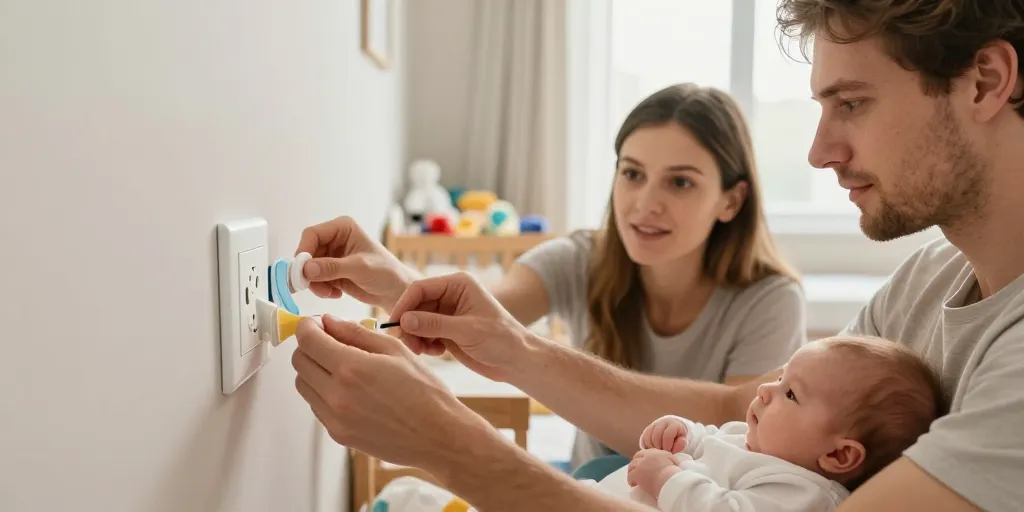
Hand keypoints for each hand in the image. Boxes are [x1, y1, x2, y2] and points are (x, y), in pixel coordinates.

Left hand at [291, 315, 489, 470]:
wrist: (438, 436)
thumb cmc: (425, 392)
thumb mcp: (395, 350)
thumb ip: (356, 333)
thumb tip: (329, 322)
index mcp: (352, 368)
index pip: (307, 340)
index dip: (307, 326)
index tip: (314, 322)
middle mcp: (337, 395)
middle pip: (299, 362)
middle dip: (309, 346)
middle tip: (328, 340)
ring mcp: (335, 419)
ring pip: (304, 385)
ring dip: (314, 370)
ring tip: (340, 366)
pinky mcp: (339, 435)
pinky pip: (316, 407)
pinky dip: (323, 392)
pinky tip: (348, 388)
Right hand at [295, 216, 418, 310]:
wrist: (396, 291)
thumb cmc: (386, 273)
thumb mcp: (359, 268)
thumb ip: (332, 267)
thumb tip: (306, 269)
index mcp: (343, 228)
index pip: (312, 234)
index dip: (303, 251)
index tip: (301, 272)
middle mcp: (335, 239)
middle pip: (307, 252)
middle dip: (309, 272)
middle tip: (316, 288)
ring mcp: (332, 256)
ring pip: (308, 268)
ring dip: (315, 283)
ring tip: (331, 292)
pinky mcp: (331, 271)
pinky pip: (315, 279)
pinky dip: (321, 288)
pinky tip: (336, 293)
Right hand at [387, 272, 532, 381]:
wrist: (516, 361)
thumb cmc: (500, 339)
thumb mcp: (467, 331)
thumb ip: (434, 324)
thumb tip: (404, 320)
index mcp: (457, 285)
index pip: (420, 288)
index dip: (404, 304)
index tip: (394, 324)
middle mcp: (451, 295)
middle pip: (415, 305)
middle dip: (408, 325)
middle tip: (407, 344)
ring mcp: (448, 313)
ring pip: (417, 321)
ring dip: (414, 336)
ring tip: (422, 351)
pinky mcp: (447, 330)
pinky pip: (424, 334)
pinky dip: (424, 343)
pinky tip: (435, 352)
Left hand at [627, 449, 681, 498]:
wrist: (670, 480)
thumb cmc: (674, 472)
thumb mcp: (673, 460)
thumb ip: (667, 458)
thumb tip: (668, 461)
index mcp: (655, 452)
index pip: (644, 453)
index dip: (642, 458)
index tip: (643, 464)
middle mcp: (646, 456)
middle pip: (636, 458)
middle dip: (635, 464)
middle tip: (636, 471)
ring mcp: (640, 464)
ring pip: (631, 466)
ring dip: (632, 472)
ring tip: (634, 479)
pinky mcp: (636, 473)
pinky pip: (630, 476)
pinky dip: (631, 480)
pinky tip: (633, 484)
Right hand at [640, 416, 687, 452]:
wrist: (673, 431)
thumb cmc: (679, 439)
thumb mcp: (683, 441)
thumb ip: (681, 444)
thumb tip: (676, 446)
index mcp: (673, 424)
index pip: (667, 434)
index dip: (667, 445)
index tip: (669, 451)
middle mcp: (663, 422)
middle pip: (656, 435)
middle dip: (659, 447)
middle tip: (663, 453)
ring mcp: (654, 425)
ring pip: (649, 437)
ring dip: (653, 447)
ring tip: (659, 452)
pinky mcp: (647, 430)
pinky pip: (645, 439)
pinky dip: (648, 446)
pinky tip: (654, 450)